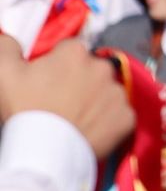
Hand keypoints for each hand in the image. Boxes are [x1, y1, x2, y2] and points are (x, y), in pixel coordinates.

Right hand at [0, 39, 132, 159]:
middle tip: (59, 101)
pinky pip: (119, 115)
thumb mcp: (3, 73)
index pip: (68, 50)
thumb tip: (10, 38)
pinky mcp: (127, 118)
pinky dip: (107, 120)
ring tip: (73, 117)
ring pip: (106, 91)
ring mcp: (118, 94)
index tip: (46, 82)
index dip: (56, 65)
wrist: (43, 152)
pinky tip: (89, 128)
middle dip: (78, 81)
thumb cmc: (23, 110)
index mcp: (75, 52)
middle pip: (90, 70)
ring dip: (94, 100)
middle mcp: (103, 68)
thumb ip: (6, 47)